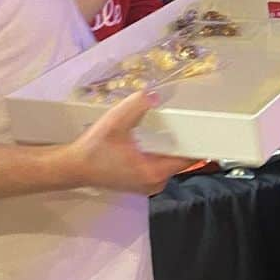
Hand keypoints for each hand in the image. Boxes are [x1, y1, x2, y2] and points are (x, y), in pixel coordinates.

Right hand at [63, 91, 194, 194]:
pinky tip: (148, 140)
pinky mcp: (140, 181)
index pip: (187, 159)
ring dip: (166, 147)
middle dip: (179, 141)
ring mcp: (147, 184)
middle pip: (179, 160)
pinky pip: (158, 165)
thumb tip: (155, 95)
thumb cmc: (93, 149)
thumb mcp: (116, 121)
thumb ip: (137, 105)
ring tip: (159, 131)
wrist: (73, 166)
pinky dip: (156, 153)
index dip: (197, 144)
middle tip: (178, 123)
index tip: (206, 130)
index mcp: (153, 173)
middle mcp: (154, 183)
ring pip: (168, 162)